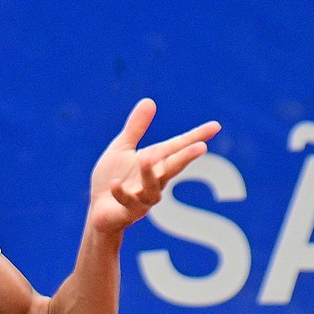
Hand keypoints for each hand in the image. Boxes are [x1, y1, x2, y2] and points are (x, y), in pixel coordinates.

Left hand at [87, 102, 218, 234]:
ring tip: (147, 157)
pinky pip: (127, 202)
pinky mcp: (128, 212)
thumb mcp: (122, 148)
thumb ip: (136, 128)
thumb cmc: (112, 177)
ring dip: (150, 173)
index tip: (216, 126)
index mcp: (155, 162)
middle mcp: (154, 180)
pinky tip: (115, 183)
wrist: (97, 209)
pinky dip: (121, 193)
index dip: (196, 136)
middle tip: (202, 147)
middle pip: (173, 168)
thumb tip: (150, 101)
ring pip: (152, 188)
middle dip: (186, 158)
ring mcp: (143, 198)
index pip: (178, 147)